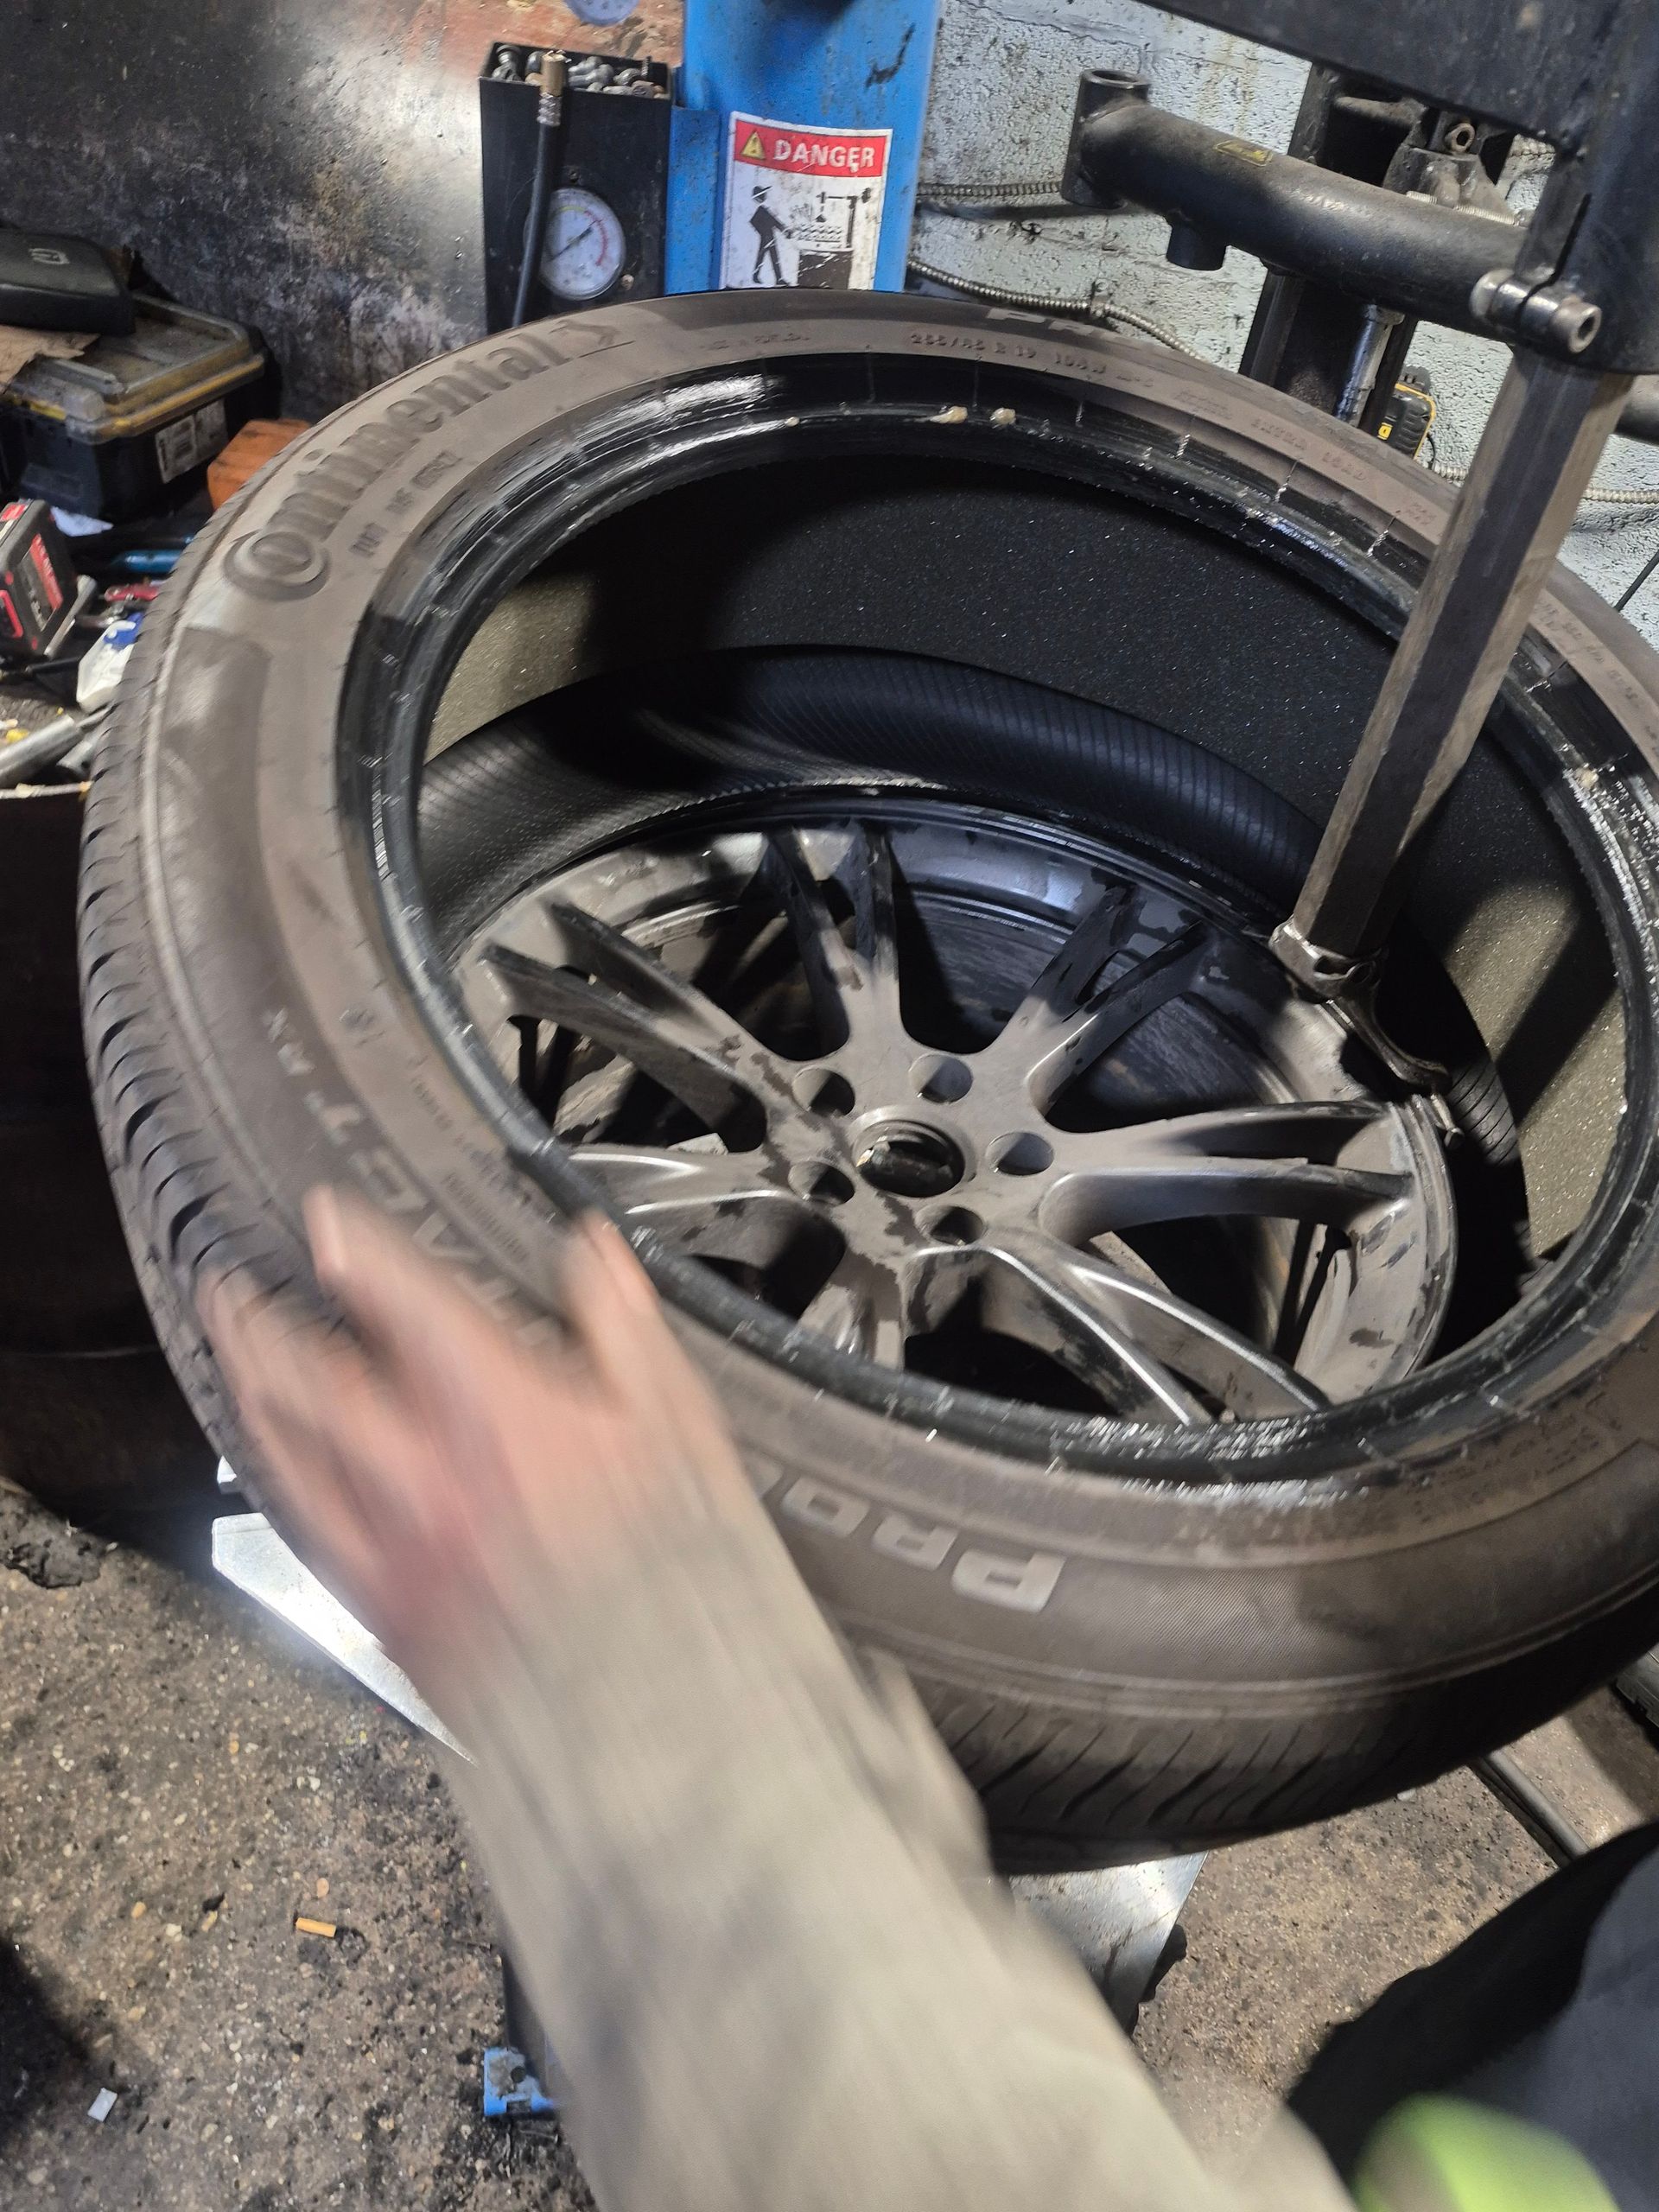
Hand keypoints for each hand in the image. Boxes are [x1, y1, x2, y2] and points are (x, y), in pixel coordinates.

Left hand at [202, 1193, 752, 1703]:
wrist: (646, 1706)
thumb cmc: (669, 1566)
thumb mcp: (674, 1420)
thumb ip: (622, 1325)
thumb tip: (593, 1255)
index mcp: (495, 1411)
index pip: (404, 1305)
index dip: (357, 1251)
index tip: (326, 1220)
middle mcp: (425, 1469)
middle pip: (313, 1378)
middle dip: (264, 1325)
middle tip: (232, 1290)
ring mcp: (393, 1542)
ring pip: (291, 1453)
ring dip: (253, 1394)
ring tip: (232, 1358)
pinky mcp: (385, 1606)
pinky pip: (307, 1529)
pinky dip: (280, 1482)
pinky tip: (274, 1468)